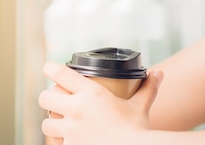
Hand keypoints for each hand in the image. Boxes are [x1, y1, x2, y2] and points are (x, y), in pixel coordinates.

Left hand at [39, 62, 163, 144]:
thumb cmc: (136, 131)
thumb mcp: (140, 107)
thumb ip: (148, 88)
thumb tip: (158, 73)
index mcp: (91, 94)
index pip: (61, 74)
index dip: (50, 68)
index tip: (47, 67)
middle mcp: (76, 110)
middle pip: (45, 98)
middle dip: (48, 98)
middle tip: (54, 100)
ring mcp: (70, 131)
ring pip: (46, 123)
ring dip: (52, 122)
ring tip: (59, 123)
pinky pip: (55, 143)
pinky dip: (59, 142)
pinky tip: (67, 140)